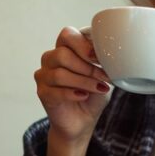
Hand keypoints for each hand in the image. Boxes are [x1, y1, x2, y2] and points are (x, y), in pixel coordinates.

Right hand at [34, 27, 111, 145]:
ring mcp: (43, 75)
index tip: (99, 58)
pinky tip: (83, 96)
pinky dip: (73, 93)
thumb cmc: (92, 95)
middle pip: (62, 54)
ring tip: (98, 88)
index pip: (67, 35)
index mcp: (64, 48)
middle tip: (103, 77)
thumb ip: (103, 63)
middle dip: (87, 67)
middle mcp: (50, 59)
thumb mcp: (102, 75)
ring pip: (60, 74)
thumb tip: (112, 54)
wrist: (82, 121)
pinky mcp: (42, 93)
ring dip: (84, 81)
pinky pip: (56, 90)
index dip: (83, 45)